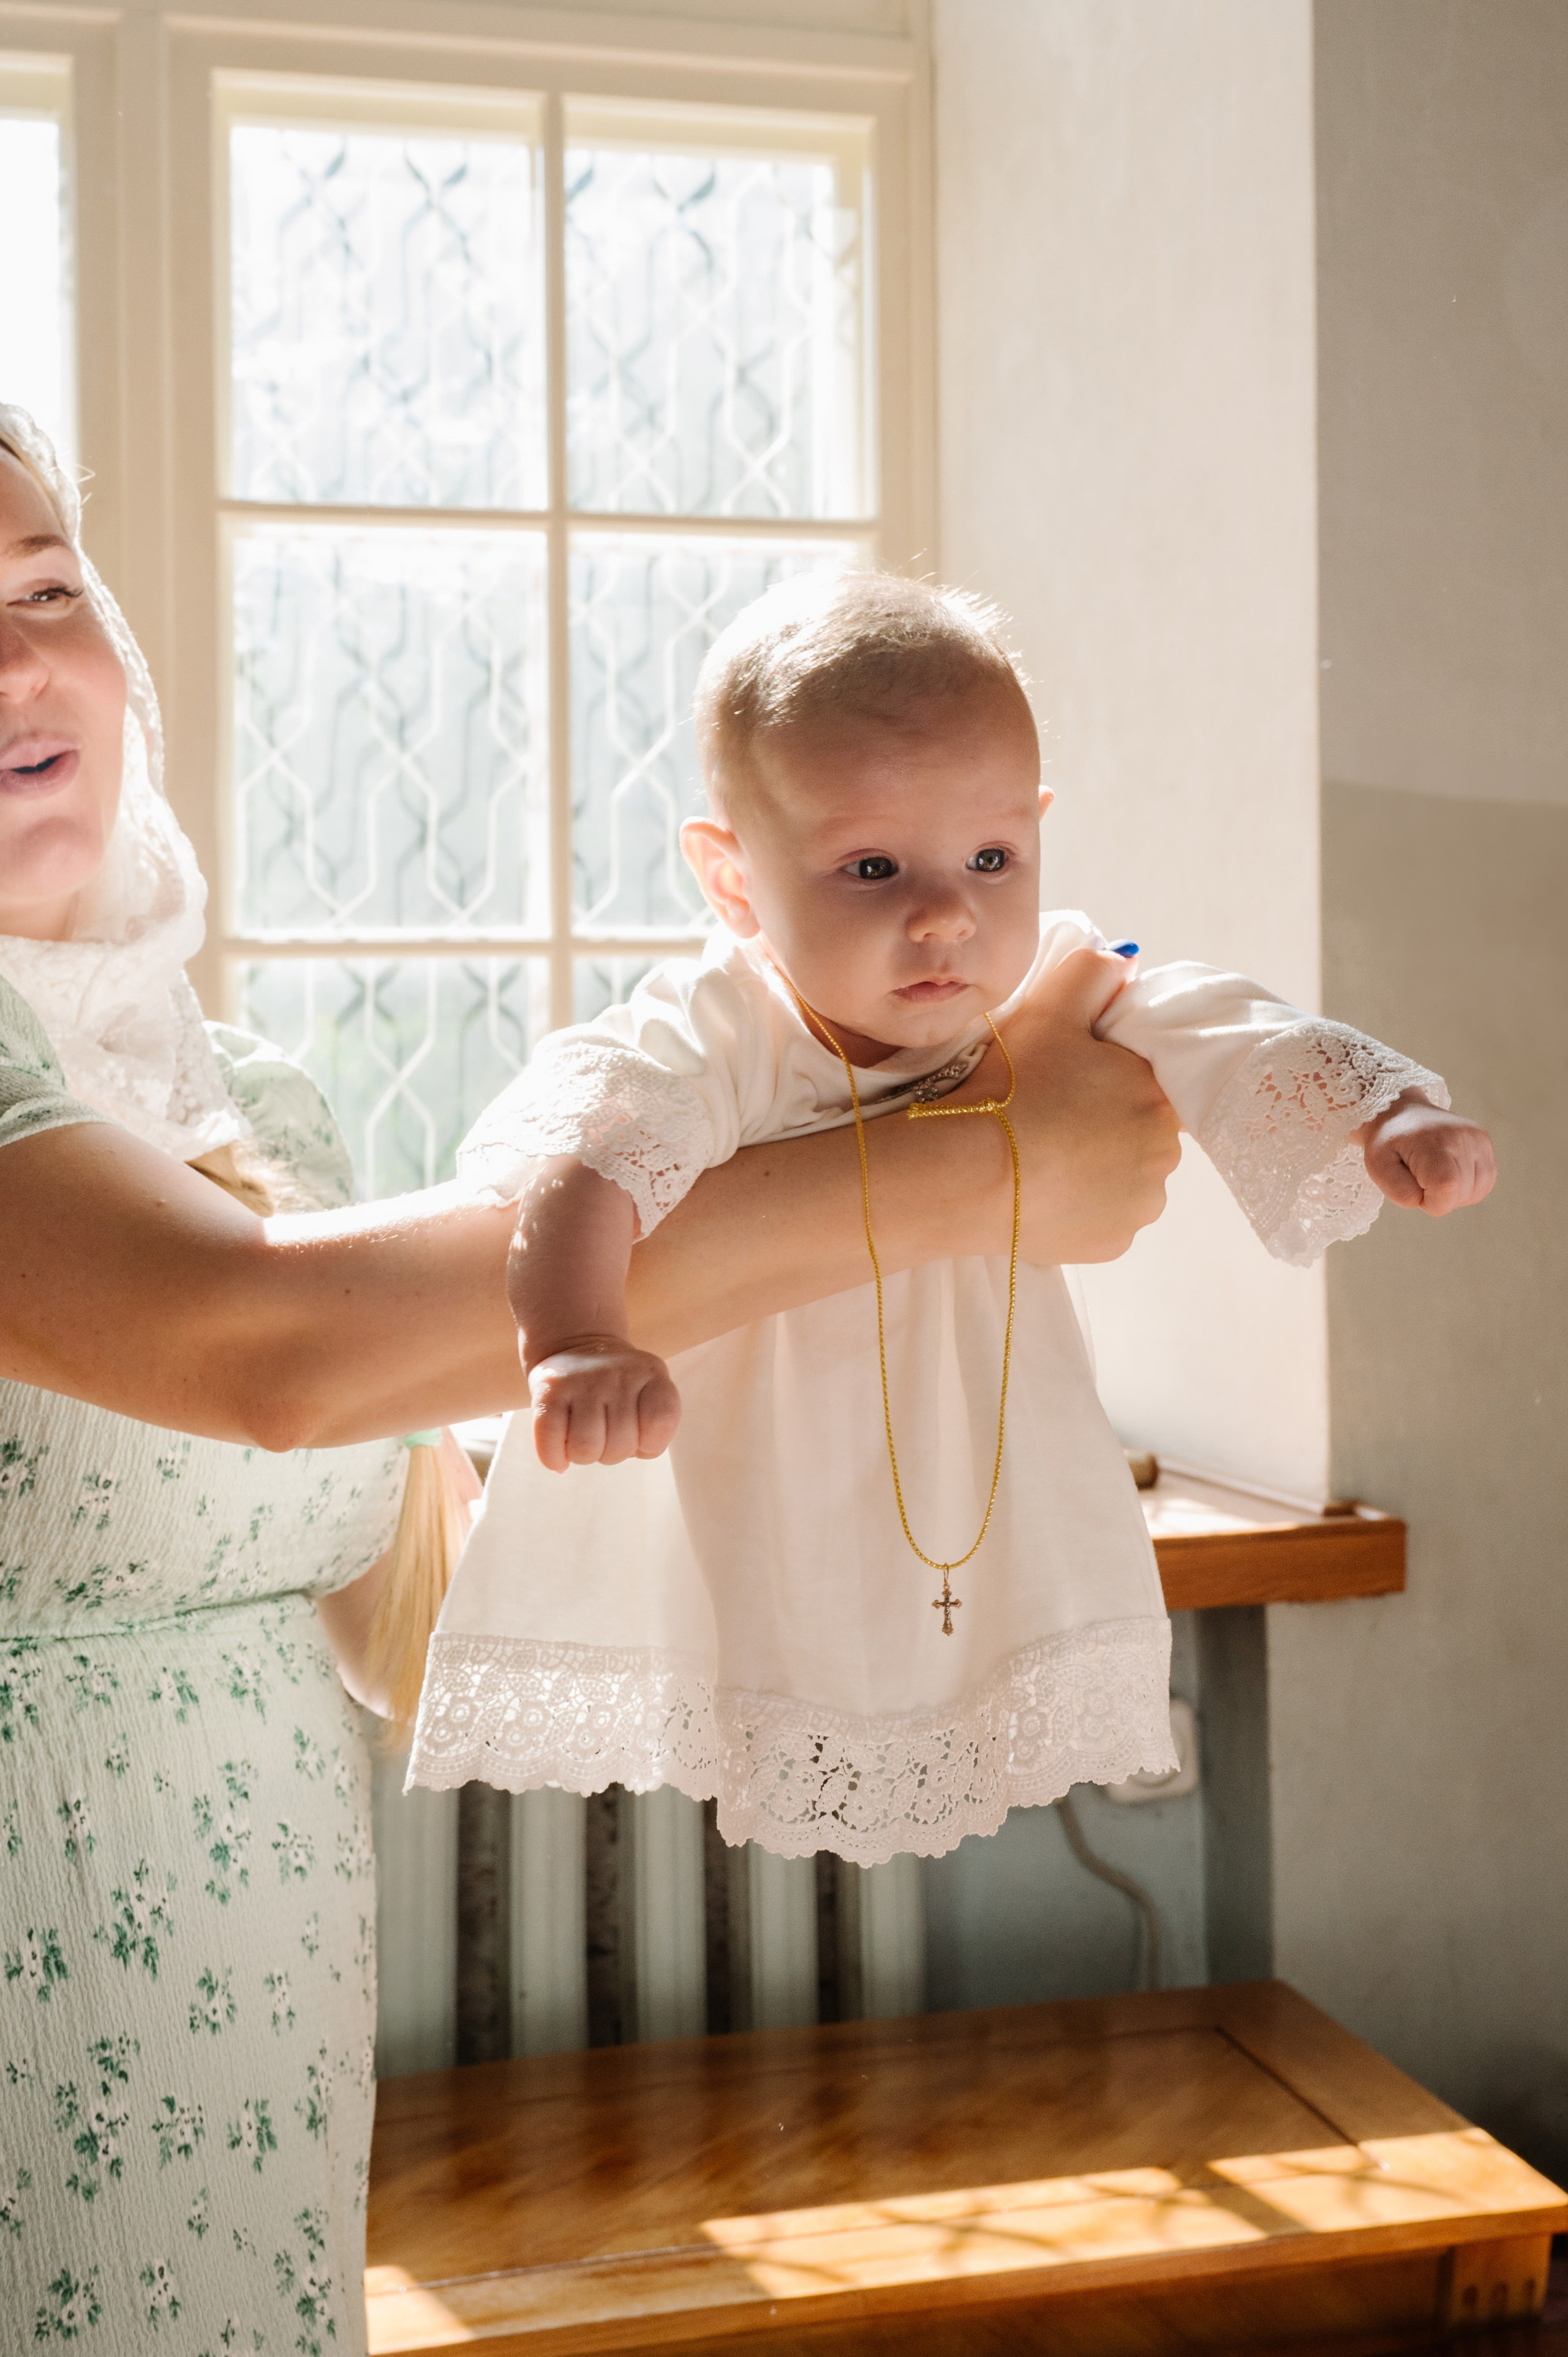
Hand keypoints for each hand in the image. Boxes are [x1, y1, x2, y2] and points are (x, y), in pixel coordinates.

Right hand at [526, 1334, 680, 1471]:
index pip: (660, 1422)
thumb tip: (605, 1455)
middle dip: (612, 1453)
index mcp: (651, 1374)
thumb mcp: (646, 1394)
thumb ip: (648, 1429)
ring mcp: (582, 1381)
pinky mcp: (549, 1391)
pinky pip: (550, 1443)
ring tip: (583, 1438)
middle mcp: (617, 1374)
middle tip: (605, 1434)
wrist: (574, 1346)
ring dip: (584, 1456)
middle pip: (621, 1446)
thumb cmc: (616, 1388)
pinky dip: (555, 1457)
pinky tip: (560, 1450)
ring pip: (586, 1449)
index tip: (638, 1434)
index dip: (649, 1443)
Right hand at [963, 946, 1180, 1262]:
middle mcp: (1165, 1155)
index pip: (1149, 1081)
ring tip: (1041, 1157)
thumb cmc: (1011, 1087)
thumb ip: (1093, 972)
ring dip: (1095, 1168)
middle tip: (1048, 1116)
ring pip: (1125, 1178)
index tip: (1068, 1081)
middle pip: (1140, 1132)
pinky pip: (1103, 1219)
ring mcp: (1141, 1206)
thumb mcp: (1050, 1009)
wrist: (967, 1173)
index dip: (1108, 1077)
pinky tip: (1041, 1191)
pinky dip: (1080, 1208)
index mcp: (1159, 1094)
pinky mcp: (1113, 1245)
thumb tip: (1125, 962)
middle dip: (1106, 1124)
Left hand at [1356, 1090, 1495, 1215]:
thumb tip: (1426, 1201)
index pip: (1446, 1188)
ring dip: (1455, 1194)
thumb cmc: (1388, 1143)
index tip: (1414, 1187)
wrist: (1400, 1112)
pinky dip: (1468, 1187)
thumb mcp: (1378, 1167)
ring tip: (1434, 1174)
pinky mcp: (1484, 1141)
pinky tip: (1449, 1174)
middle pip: (1461, 1194)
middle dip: (1439, 1198)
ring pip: (1477, 1191)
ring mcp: (1477, 1138)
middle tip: (1420, 1177)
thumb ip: (1399, 1191)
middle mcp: (1462, 1136)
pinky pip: (1485, 1181)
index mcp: (1433, 1141)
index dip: (1430, 1201)